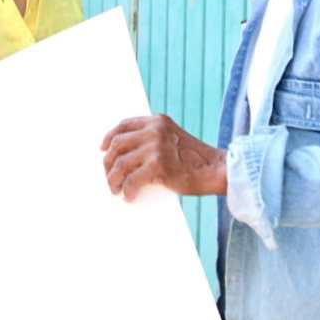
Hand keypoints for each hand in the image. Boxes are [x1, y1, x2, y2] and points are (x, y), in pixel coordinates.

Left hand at [100, 115, 226, 201]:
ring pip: (120, 164)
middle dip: (108, 163)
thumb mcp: (173, 139)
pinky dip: (127, 191)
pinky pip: (132, 181)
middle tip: (109, 177)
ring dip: (113, 179)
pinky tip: (128, 197)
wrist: (216, 170)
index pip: (124, 125)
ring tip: (115, 189)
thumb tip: (125, 157)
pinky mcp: (158, 165)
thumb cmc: (195, 160)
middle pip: (118, 145)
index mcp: (157, 121)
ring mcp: (155, 147)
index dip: (109, 137)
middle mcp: (154, 130)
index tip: (102, 149)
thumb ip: (153, 140)